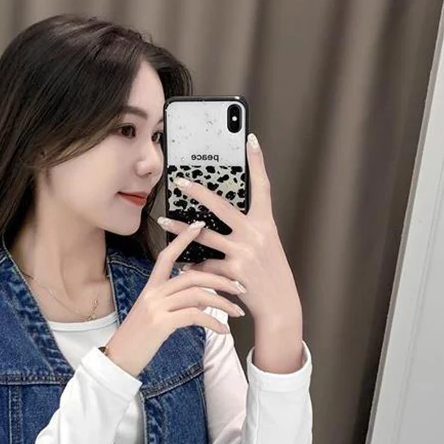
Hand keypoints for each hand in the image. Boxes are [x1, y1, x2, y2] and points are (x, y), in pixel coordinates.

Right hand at [104, 220, 245, 377]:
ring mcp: (156, 307)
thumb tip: (199, 303)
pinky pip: (195, 316)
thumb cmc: (137, 341)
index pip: (167, 256)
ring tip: (238, 311)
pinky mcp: (162, 323)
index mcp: (150, 289)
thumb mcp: (153, 317)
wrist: (118, 360)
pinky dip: (213, 322)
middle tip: (240, 286)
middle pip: (192, 276)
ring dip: (222, 303)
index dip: (183, 239)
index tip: (200, 225)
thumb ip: (173, 305)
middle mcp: (153, 294)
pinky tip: (223, 330)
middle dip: (220, 279)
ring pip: (197, 294)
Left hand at [158, 134, 302, 331]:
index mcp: (265, 223)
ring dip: (181, 229)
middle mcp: (255, 233)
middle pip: (221, 205)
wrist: (279, 305)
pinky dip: (193, 265)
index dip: (257, 162)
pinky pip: (205, 264)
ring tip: (163, 221)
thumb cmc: (270, 274)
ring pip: (205, 235)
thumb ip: (249, 229)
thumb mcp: (266, 246)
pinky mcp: (233, 270)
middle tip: (180, 181)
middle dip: (198, 191)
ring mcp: (244, 251)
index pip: (262, 186)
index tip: (250, 139)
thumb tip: (223, 218)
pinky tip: (182, 265)